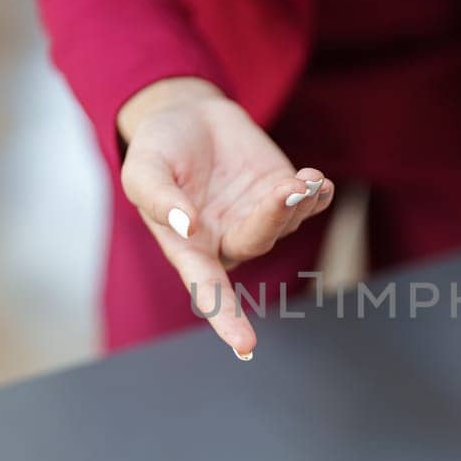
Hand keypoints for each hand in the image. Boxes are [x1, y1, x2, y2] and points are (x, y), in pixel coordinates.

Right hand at [117, 77, 333, 358]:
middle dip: (273, 219)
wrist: (187, 115)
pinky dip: (316, 195)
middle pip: (257, 243)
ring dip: (298, 202)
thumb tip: (188, 227)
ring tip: (305, 179)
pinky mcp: (282, 194)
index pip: (209, 291)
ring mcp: (259, 218)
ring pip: (285, 223)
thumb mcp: (142, 170)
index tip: (245, 346)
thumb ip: (158, 199)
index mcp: (190, 248)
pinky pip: (306, 204)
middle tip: (285, 190)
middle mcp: (228, 240)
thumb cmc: (158, 150)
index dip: (226, 319)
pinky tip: (317, 181)